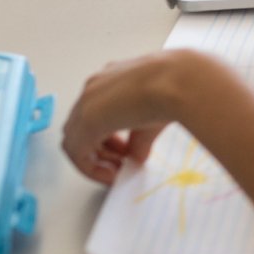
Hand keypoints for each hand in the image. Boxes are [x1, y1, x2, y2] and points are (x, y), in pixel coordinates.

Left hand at [62, 51, 211, 185]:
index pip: (97, 114)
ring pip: (74, 139)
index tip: (125, 153)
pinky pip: (76, 151)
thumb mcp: (154, 116)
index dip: (109, 139)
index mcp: (111, 79)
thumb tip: (137, 156)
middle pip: (81, 127)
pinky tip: (110, 174)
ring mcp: (86, 103)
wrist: (180, 80)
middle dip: (100, 150)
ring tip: (115, 171)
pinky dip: (89, 167)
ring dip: (93, 159)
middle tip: (119, 164)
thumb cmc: (175, 88)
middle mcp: (94, 88)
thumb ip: (138, 139)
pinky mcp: (86, 121)